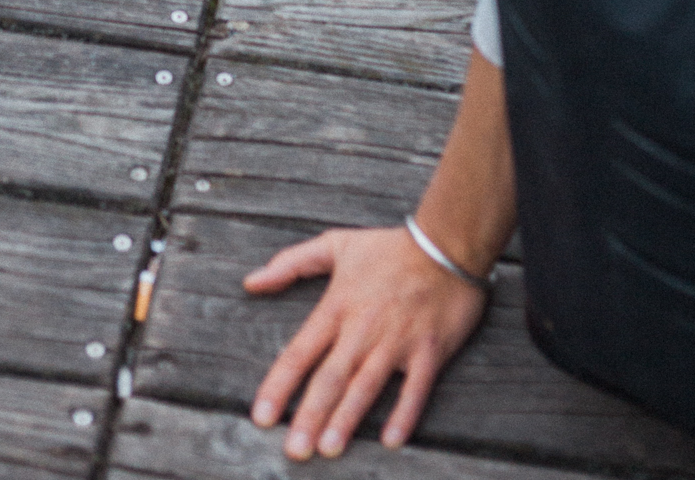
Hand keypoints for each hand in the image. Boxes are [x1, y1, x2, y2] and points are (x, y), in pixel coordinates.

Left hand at [245, 224, 487, 459]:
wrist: (444, 243)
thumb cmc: (387, 248)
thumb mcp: (334, 244)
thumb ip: (290, 263)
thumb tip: (250, 282)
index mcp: (338, 306)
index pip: (300, 351)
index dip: (279, 385)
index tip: (261, 417)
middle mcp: (363, 328)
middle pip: (331, 377)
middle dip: (310, 415)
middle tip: (294, 451)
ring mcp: (397, 341)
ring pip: (367, 386)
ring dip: (348, 418)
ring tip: (329, 449)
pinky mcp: (429, 351)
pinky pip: (415, 388)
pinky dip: (404, 414)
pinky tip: (391, 441)